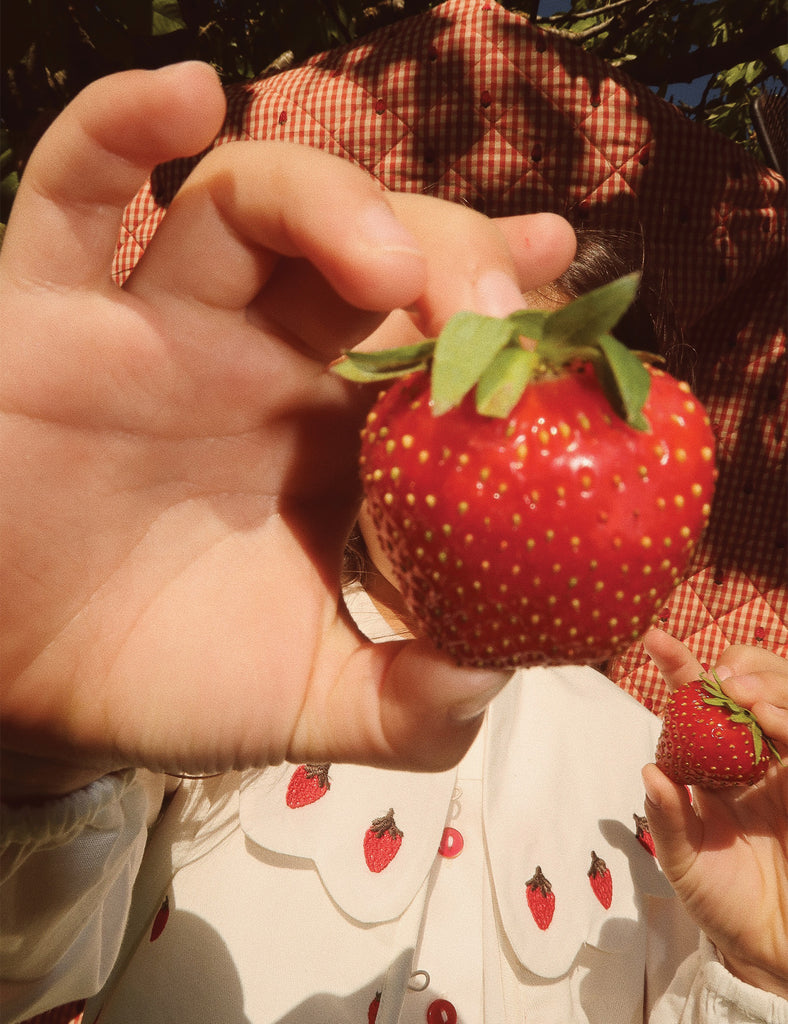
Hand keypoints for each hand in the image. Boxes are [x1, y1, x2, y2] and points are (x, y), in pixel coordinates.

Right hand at [0, 63, 576, 796]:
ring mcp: (159, 328)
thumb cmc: (166, 678)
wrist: (22, 690)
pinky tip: (183, 98)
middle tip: (496, 304)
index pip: (433, 337)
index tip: (566, 287)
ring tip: (388, 265)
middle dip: (443, 251)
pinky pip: (71, 195)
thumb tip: (488, 683)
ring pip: (246, 202)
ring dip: (330, 201)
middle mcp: (257, 360)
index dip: (505, 305)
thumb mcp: (308, 700)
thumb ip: (405, 704)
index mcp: (330, 433)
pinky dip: (118, 133)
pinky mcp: (53, 318)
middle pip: (366, 249)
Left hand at [643, 629, 787, 997]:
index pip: (698, 702)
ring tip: (742, 694)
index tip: (655, 640)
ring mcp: (786, 770)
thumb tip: (650, 771)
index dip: (680, 666)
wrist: (767, 949)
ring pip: (786, 702)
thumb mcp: (682, 861)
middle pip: (753, 684)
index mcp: (714, 764)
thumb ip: (668, 818)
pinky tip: (768, 717)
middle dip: (738, 664)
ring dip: (768, 685)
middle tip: (718, 674)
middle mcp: (753, 758)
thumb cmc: (721, 900)